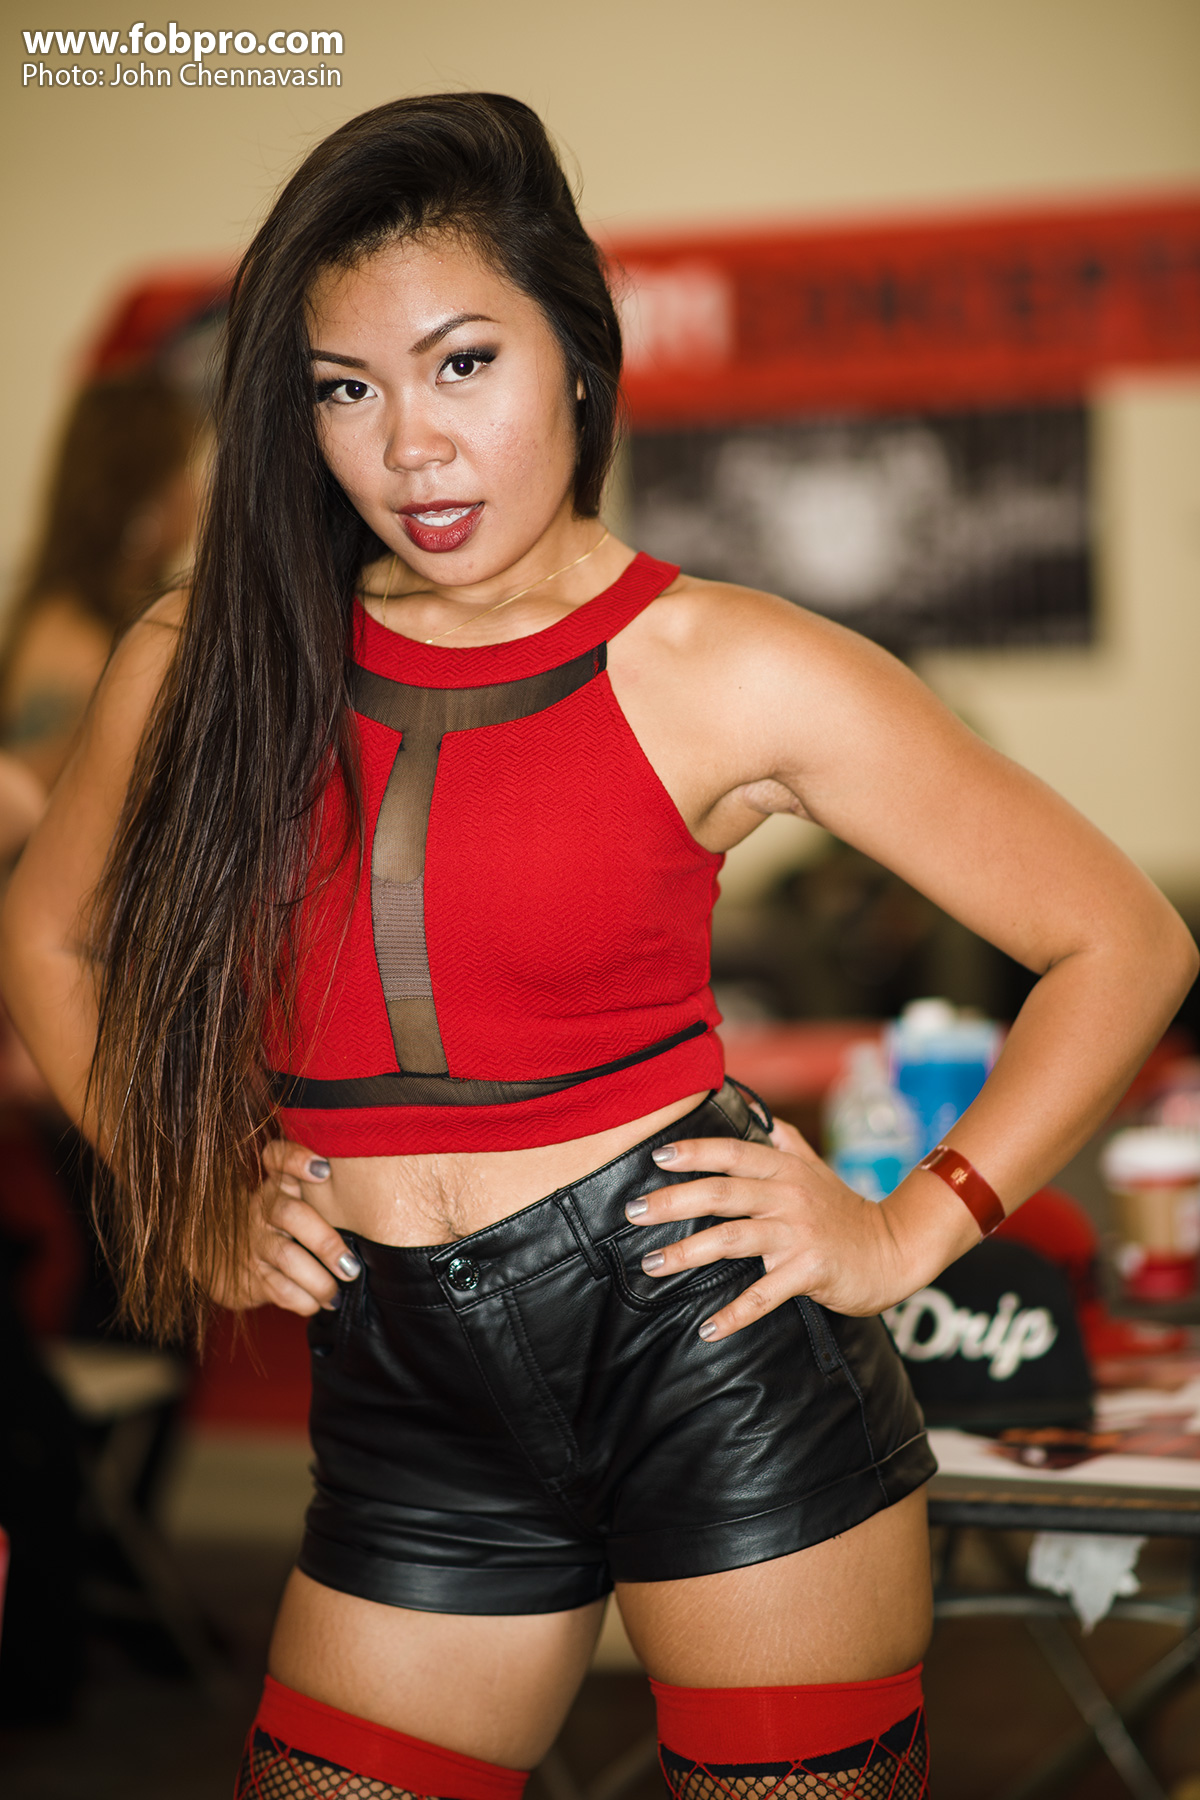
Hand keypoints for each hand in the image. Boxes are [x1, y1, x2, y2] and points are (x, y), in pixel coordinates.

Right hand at [202, 1138, 360, 1315]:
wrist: (235, 1258)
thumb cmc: (291, 1223)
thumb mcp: (302, 1197)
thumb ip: (329, 1191)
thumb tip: (382, 1203)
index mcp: (280, 1182)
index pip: (278, 1156)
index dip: (297, 1160)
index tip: (324, 1170)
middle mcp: (264, 1207)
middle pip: (290, 1214)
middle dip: (325, 1243)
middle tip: (351, 1267)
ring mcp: (256, 1241)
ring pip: (286, 1257)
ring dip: (319, 1281)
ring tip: (339, 1293)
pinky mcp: (251, 1274)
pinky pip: (279, 1288)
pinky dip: (305, 1300)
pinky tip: (322, 1303)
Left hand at [627, 1116, 974, 1339]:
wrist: (895, 1249)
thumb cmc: (845, 1211)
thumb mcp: (815, 1168)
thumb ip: (783, 1140)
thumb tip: (753, 1110)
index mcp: (785, 1169)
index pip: (732, 1153)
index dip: (694, 1152)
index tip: (656, 1157)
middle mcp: (789, 1195)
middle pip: (721, 1193)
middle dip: (672, 1201)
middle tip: (632, 1213)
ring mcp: (799, 1233)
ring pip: (732, 1238)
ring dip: (687, 1253)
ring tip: (651, 1264)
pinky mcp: (810, 1270)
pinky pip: (764, 1294)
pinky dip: (734, 1314)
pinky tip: (707, 1328)